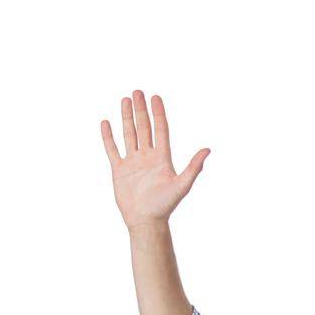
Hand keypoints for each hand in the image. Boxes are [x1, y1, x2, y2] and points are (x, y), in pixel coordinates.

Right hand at [100, 90, 209, 231]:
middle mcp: (147, 157)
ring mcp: (132, 163)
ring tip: (125, 99)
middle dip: (141, 110)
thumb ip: (194, 167)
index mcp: (162, 158)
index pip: (160, 130)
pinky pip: (112, 149)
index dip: (158, 113)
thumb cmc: (165, 206)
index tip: (155, 97)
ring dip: (127, 117)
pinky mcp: (119, 171)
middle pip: (144, 128)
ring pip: (129, 134)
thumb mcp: (182, 185)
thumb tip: (208, 149)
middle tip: (138, 92)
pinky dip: (108, 137)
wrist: (146, 222)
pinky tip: (106, 122)